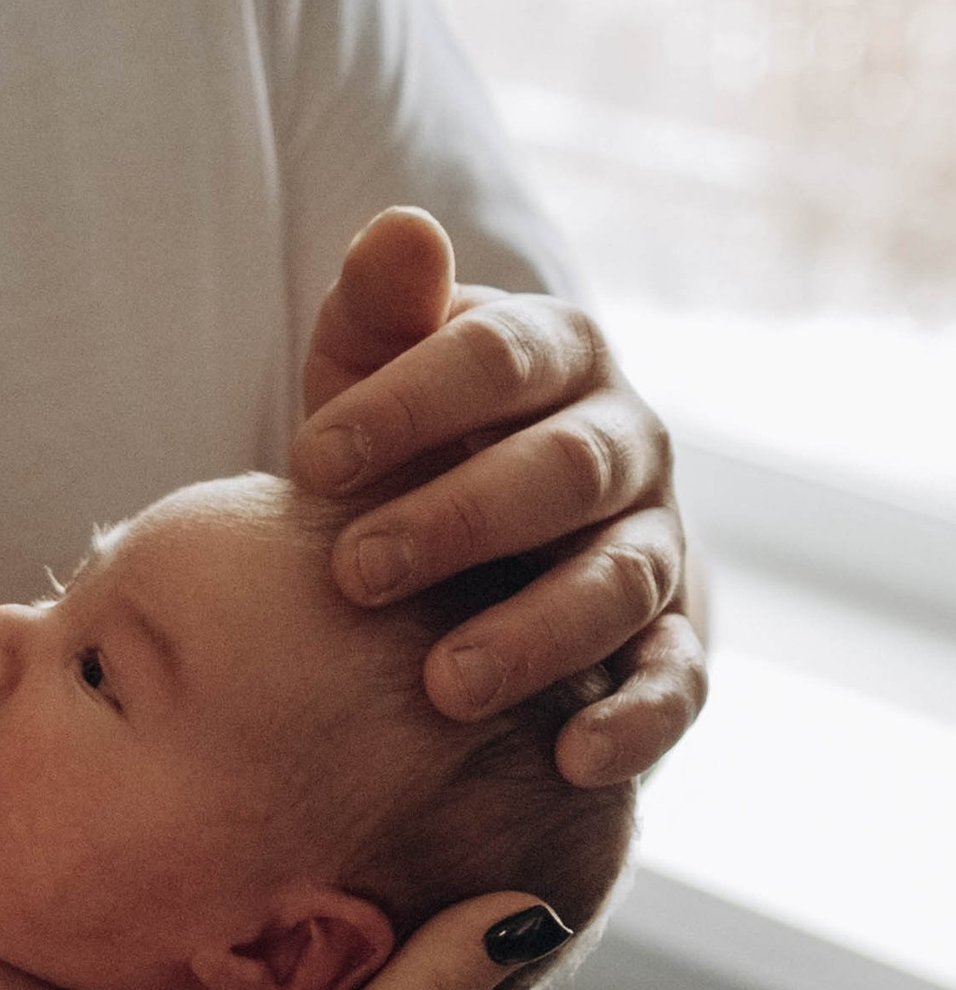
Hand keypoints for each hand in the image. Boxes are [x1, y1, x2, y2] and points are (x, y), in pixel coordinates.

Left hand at [293, 209, 703, 784]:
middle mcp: (625, 439)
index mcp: (557, 351)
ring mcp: (657, 539)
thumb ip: (381, 307)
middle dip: (457, 521)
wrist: (473, 540)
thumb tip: (401, 229)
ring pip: (622, 579)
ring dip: (536, 632)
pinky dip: (637, 720)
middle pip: (562, 471)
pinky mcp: (674, 638)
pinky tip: (572, 760)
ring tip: (442, 684)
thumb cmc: (406, 437)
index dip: (406, 404)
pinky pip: (680, 680)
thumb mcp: (374, 367)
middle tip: (353, 574)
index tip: (308, 461)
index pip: (498, 357)